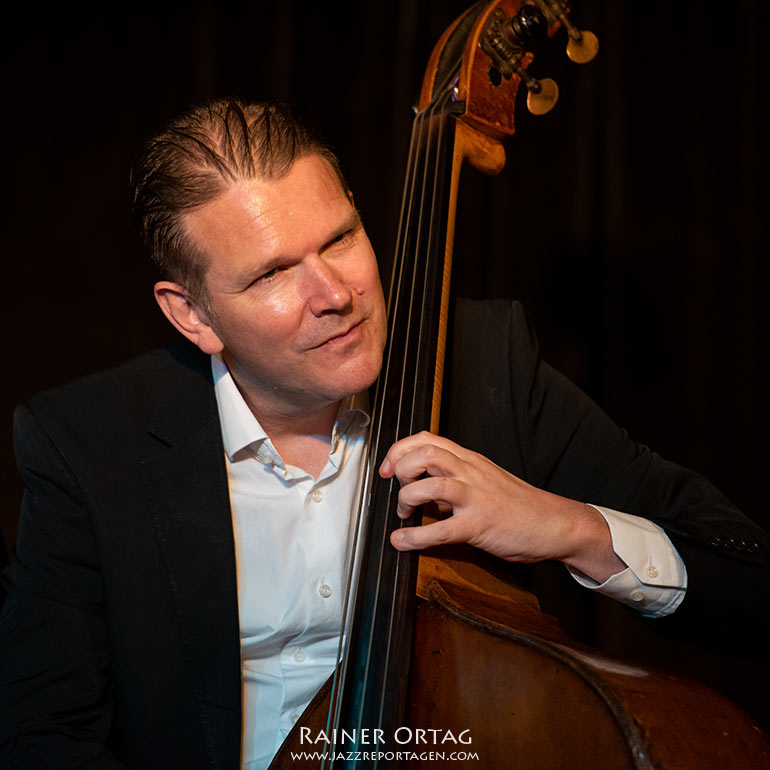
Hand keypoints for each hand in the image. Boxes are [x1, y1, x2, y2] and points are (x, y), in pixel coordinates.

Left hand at [379, 431, 625, 582]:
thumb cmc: (518, 505)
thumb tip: (422, 487)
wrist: (555, 523)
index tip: (387, 466)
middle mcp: (471, 472)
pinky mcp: (480, 524)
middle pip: (425, 453)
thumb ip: (454, 479)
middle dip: (399, 468)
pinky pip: (441, 529)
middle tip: (393, 486)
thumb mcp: (484, 480)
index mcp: (470, 460)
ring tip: (403, 514)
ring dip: (405, 499)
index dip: (400, 449)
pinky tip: (402, 541)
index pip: (427, 439)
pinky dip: (414, 536)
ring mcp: (476, 497)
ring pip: (429, 485)